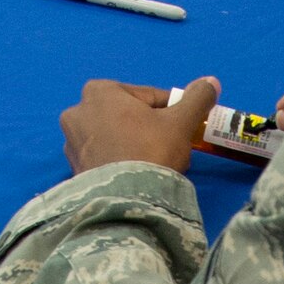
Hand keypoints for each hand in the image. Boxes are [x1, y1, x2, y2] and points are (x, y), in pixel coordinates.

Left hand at [60, 75, 219, 175]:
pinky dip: (119, 162)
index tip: (183, 127)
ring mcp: (72, 142)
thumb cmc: (151, 152)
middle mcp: (78, 111)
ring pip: (115, 137)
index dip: (171, 111)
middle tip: (168, 147)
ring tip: (152, 163)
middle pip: (128, 116)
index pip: (148, 97)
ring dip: (133, 144)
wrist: (126, 202)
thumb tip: (211, 81)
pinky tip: (135, 175)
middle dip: (148, 128)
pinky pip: (104, 158)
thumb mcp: (181, 122)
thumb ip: (196, 98)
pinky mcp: (74, 169)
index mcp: (100, 91)